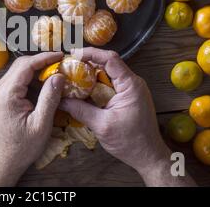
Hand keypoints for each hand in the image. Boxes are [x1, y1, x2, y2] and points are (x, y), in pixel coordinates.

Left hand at [0, 52, 64, 186]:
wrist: (4, 161)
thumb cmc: (23, 146)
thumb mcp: (41, 124)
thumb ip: (50, 97)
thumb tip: (59, 76)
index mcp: (7, 94)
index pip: (26, 65)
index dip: (44, 57)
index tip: (61, 55)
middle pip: (20, 65)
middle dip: (41, 61)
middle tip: (60, 64)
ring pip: (18, 71)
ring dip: (36, 70)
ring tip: (55, 73)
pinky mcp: (0, 98)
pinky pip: (16, 81)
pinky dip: (30, 79)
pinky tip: (44, 85)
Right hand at [59, 48, 195, 186]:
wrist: (148, 157)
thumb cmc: (130, 142)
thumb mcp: (101, 125)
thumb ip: (80, 110)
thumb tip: (60, 100)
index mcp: (130, 85)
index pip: (110, 58)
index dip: (91, 53)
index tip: (73, 55)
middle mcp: (132, 83)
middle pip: (107, 65)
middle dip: (86, 65)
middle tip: (67, 68)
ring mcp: (130, 90)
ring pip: (107, 75)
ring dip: (89, 76)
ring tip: (70, 78)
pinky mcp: (127, 98)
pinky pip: (109, 86)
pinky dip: (95, 87)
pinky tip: (82, 92)